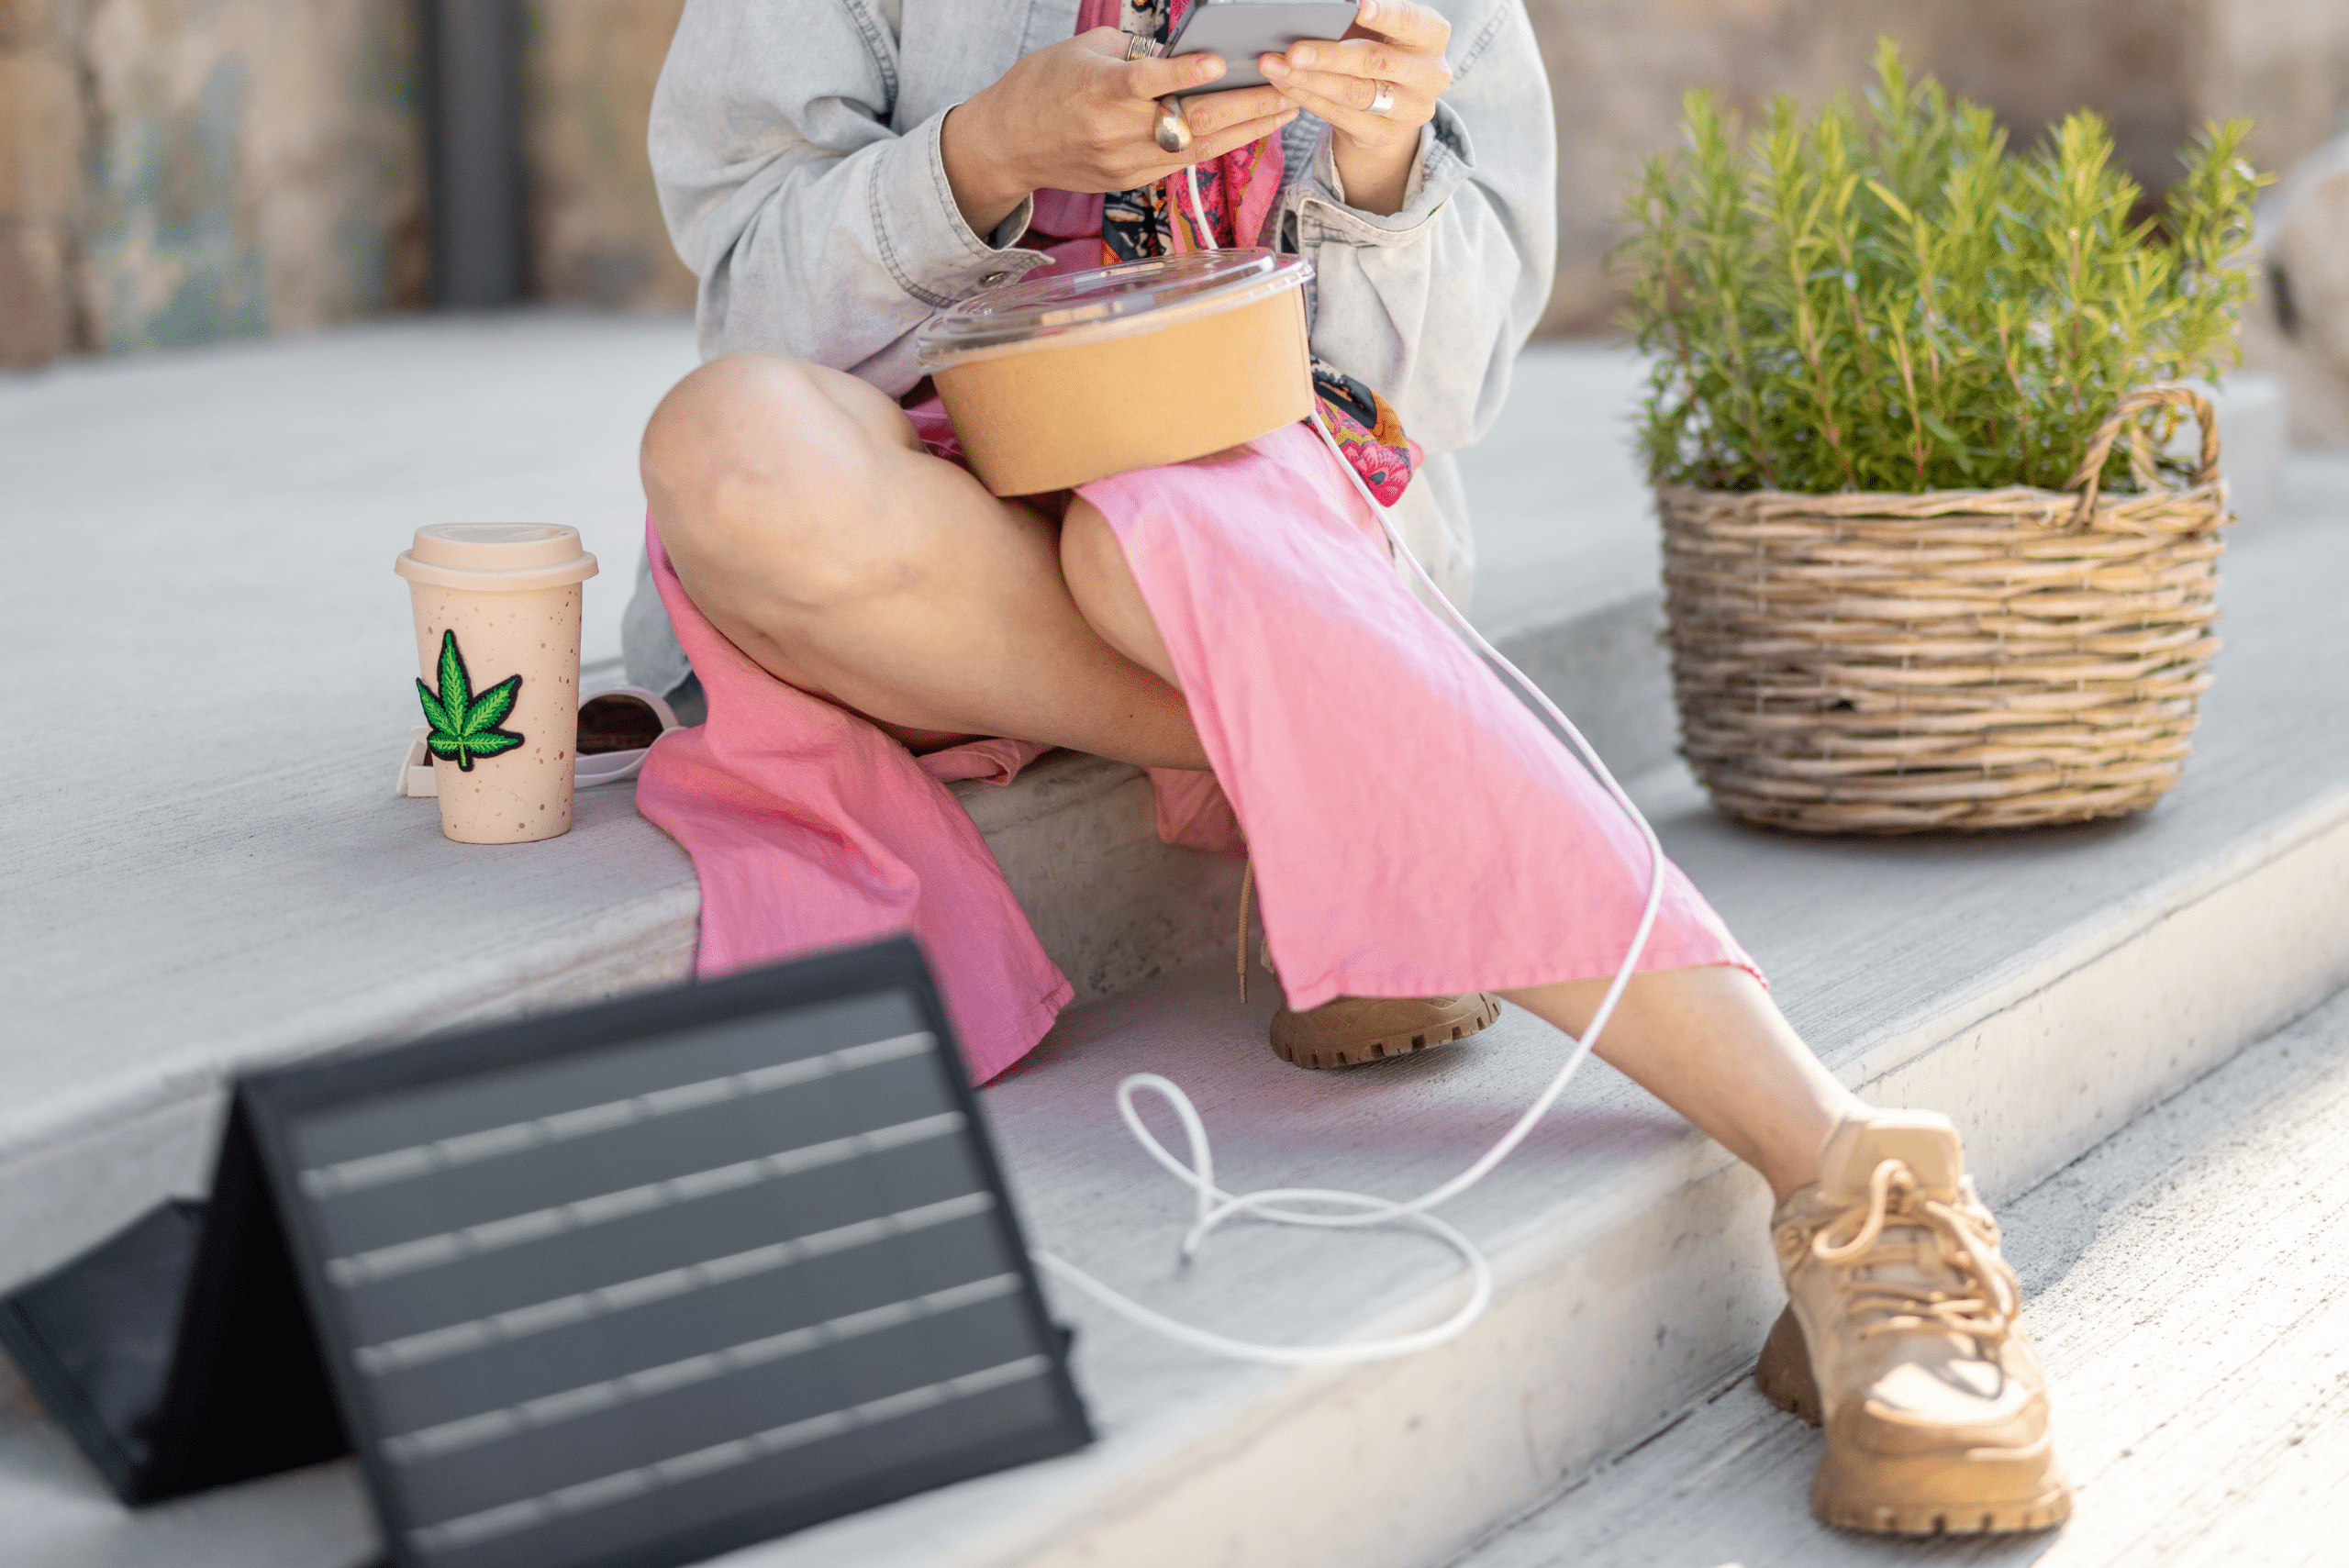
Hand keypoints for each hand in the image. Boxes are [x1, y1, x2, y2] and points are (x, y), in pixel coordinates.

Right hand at [942, 29, 1299, 237]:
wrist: (1006, 144)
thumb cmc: (1043, 86)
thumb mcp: (1081, 50)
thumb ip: (1134, 51)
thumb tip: (1182, 52)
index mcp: (1098, 89)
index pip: (1147, 82)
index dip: (1185, 73)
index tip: (1220, 62)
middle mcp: (1114, 131)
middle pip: (1190, 120)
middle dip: (1245, 105)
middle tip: (1289, 88)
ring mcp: (1124, 162)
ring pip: (1197, 147)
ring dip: (1246, 129)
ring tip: (1286, 110)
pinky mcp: (1130, 180)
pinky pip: (1183, 161)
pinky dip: (1219, 144)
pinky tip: (1249, 129)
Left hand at [1261, 0, 1450, 215]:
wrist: (1390, 104)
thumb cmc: (1378, 47)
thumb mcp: (1377, 28)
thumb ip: (1359, 15)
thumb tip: (1320, 8)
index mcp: (1432, 35)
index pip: (1411, 21)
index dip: (1385, 15)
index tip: (1358, 5)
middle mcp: (1429, 74)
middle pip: (1376, 62)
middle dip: (1329, 56)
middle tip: (1293, 51)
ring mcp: (1410, 110)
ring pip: (1355, 94)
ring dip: (1310, 80)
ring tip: (1276, 67)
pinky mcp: (1384, 134)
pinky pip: (1340, 116)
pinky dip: (1308, 98)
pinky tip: (1284, 86)